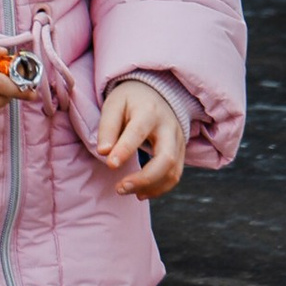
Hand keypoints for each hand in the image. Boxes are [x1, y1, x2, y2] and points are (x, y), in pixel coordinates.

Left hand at [95, 79, 186, 199]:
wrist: (154, 93)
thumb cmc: (129, 101)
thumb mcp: (113, 105)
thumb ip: (107, 128)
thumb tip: (103, 153)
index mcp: (148, 112)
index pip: (138, 133)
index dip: (125, 150)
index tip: (110, 165)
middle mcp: (168, 128)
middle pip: (166, 158)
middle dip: (144, 178)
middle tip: (120, 188)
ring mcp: (179, 141)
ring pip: (173, 171)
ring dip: (150, 187)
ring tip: (125, 190)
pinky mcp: (181, 152)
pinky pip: (175, 175)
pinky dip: (159, 188)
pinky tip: (140, 192)